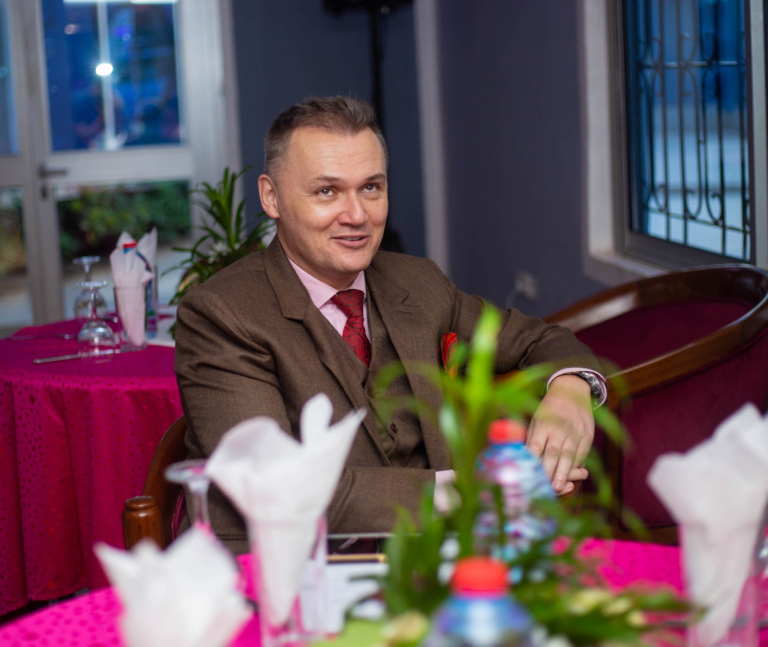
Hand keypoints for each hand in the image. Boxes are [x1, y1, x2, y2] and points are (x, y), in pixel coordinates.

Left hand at [527, 374, 594, 493]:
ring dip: (563, 473)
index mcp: (542, 424)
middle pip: (553, 453)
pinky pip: (582, 453)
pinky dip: (577, 465)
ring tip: (558, 487)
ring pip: (569, 455)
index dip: (533, 463)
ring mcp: (575, 432)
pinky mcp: (587, 435)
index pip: (536, 446)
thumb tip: (524, 460)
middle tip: (544, 488)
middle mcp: (559, 428)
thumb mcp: (536, 419)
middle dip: (549, 472)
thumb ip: (532, 439)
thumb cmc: (549, 409)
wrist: (572, 391)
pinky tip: (572, 476)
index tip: (528, 477)